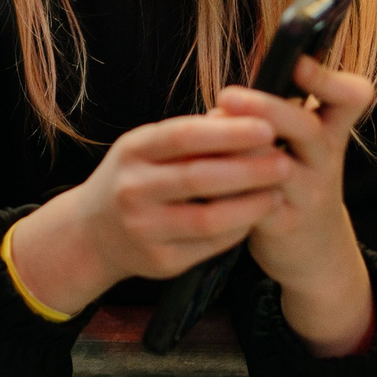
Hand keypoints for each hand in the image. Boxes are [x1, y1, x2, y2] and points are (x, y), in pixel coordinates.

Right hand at [5, 112, 288, 316]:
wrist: (92, 233)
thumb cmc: (135, 178)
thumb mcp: (149, 147)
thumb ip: (194, 134)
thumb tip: (248, 115)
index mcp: (132, 150)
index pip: (183, 137)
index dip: (227, 133)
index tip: (267, 128)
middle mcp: (132, 189)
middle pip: (198, 178)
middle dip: (248, 170)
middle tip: (285, 162)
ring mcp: (143, 228)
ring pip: (207, 219)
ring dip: (249, 206)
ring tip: (276, 193)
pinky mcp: (159, 261)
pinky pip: (208, 246)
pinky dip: (237, 231)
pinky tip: (254, 217)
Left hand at [214, 56, 375, 293]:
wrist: (315, 249)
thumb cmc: (294, 180)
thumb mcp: (300, 143)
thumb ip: (277, 111)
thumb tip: (239, 78)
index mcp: (330, 131)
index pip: (349, 97)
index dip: (327, 79)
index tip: (298, 62)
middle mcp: (325, 159)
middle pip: (307, 127)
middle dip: (267, 108)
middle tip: (227, 95)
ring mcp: (309, 193)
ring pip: (277, 167)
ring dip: (238, 148)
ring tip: (207, 131)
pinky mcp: (285, 224)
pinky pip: (255, 203)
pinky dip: (228, 186)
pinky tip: (203, 173)